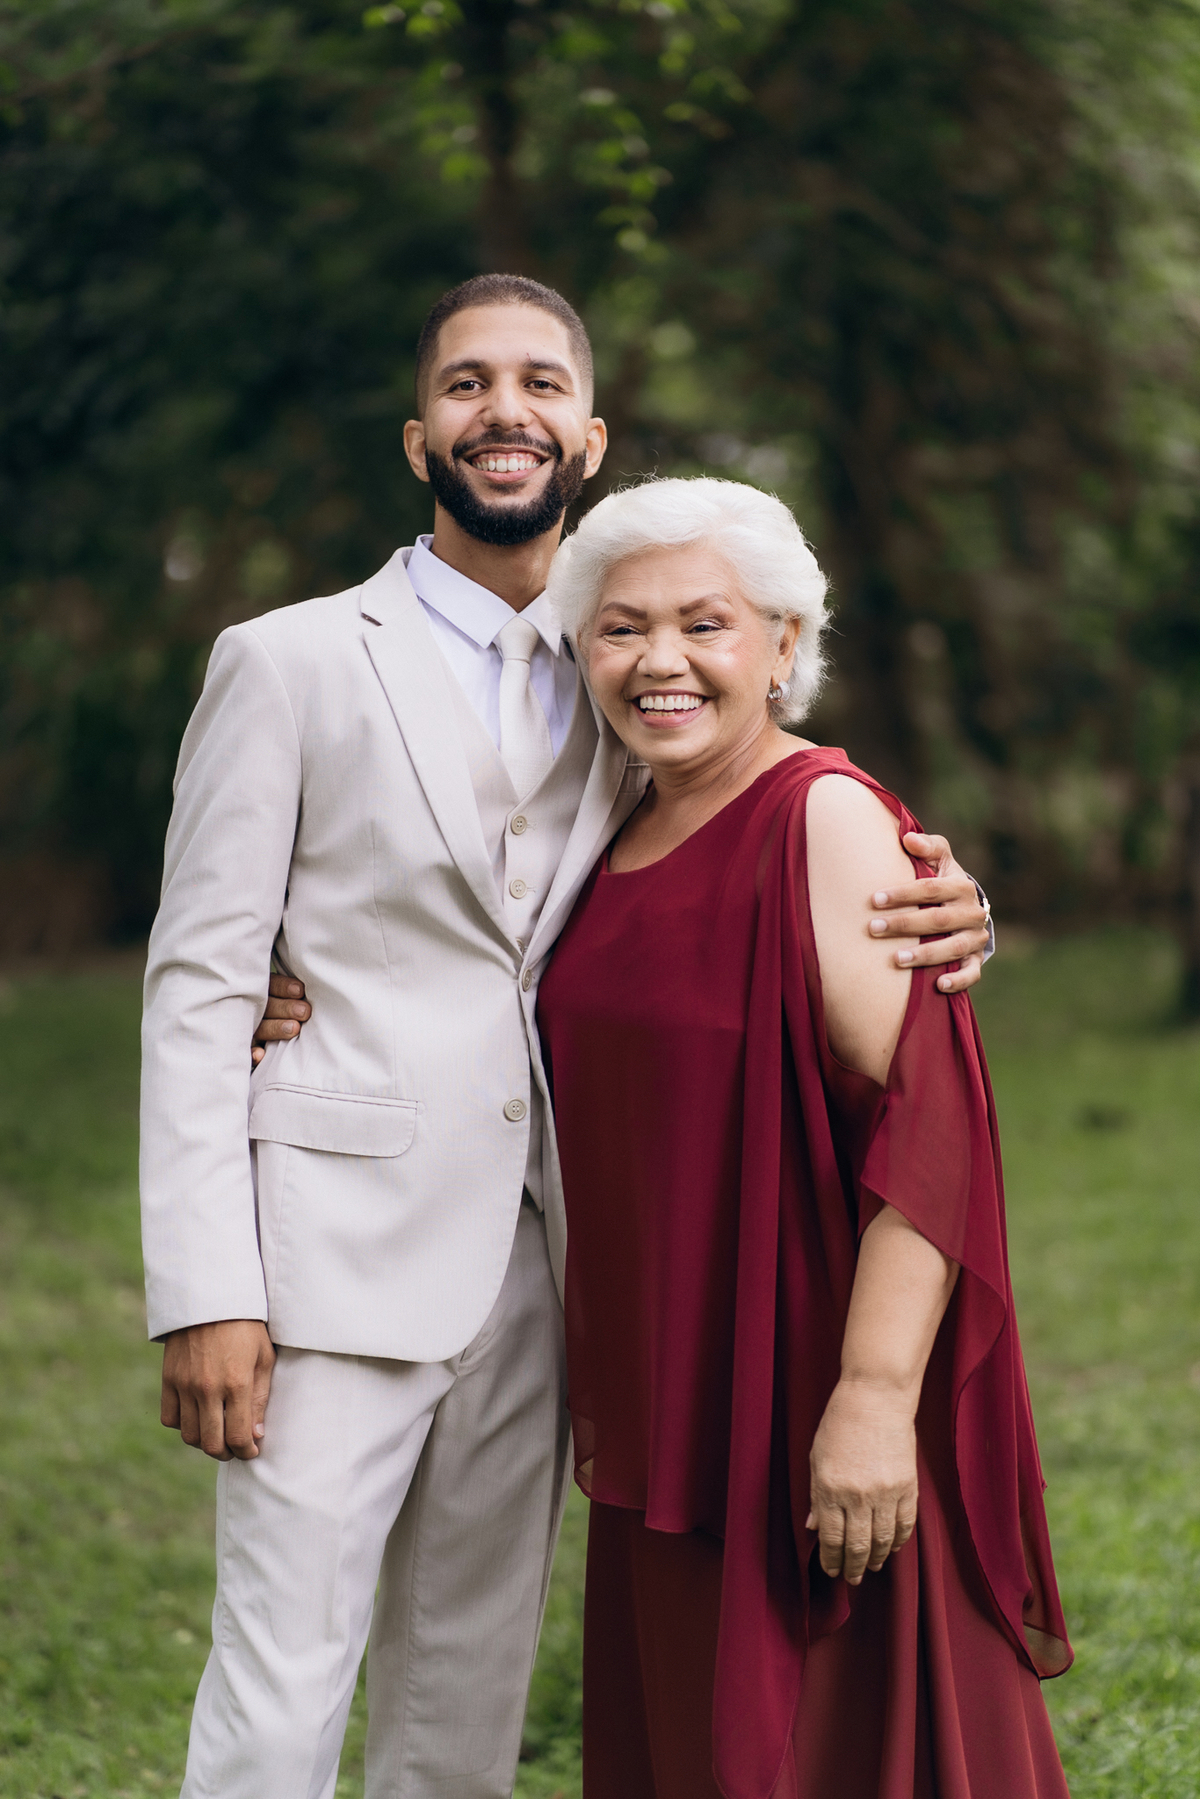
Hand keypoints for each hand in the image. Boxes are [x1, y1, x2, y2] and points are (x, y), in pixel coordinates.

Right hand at [161, 1320, 276, 1460]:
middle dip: (227, 1453)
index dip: (247, 1452)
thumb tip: (255, 1435)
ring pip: (189, 1436)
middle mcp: (208, 1388)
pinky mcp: (168, 1379)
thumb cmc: (246, 1326)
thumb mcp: (263, 1357)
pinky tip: (198, 1417)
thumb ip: (260, 1399)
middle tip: (235, 1448)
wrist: (211, 1296)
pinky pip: (170, 1418)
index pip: (238, 1437)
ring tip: (218, 1434)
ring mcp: (185, 1385)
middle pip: (212, 1444)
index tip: (252, 1451)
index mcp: (237, 1383)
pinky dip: (183, 1425)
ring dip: (204, 1442)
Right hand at [252, 974, 310, 1065]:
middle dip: (286, 1008)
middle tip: (305, 1011)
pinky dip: (252, 1053)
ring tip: (295, 1028)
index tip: (300, 990)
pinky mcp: (250, 1047)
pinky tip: (260, 1055)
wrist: (281, 1038)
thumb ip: (300, 992)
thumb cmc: (301, 1009)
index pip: (271, 985)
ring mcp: (252, 1028)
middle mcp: (257, 1009)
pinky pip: (247, 1051)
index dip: (283, 986)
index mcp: (267, 991)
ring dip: (275, 1028)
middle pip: (267, 1007)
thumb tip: (311, 990)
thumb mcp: (297, 996)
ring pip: (260, 1027)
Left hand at [806, 1378, 918, 1584]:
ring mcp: (885, 1492)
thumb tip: (815, 1528)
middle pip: (857, 1546)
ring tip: (872, 1568)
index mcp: (830, 1488)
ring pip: (883, 1540)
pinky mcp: (907, 1486)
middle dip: (853, 1567)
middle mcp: (857, 1495)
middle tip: (852, 1579)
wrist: (876, 1398)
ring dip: (877, 1559)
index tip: (831, 1570)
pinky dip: (899, 1540)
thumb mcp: (817, 1457)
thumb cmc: (840, 1423)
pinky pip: (905, 1524)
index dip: (831, 1560)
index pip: (831, 1538)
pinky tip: (893, 1548)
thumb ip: (817, 1495)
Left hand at [868, 832, 989, 993]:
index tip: (874, 899)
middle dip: (904, 924)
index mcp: (961, 886)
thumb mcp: (939, 859)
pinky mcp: (975, 958)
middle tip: (873, 928)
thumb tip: (907, 838)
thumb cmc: (942, 880)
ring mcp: (975, 937)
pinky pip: (971, 973)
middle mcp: (972, 912)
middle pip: (937, 920)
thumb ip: (927, 847)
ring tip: (896, 959)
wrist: (965, 909)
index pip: (930, 888)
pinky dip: (958, 980)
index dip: (902, 894)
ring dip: (924, 955)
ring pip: (952, 948)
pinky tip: (938, 986)